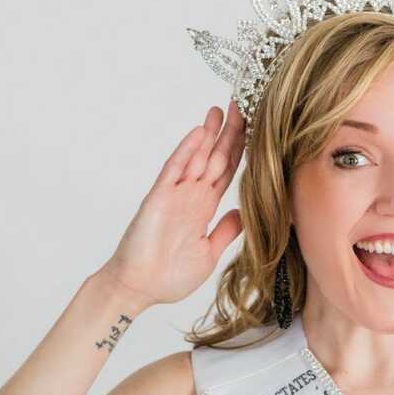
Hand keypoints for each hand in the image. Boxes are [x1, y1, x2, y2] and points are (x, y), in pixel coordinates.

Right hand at [101, 100, 246, 307]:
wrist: (140, 288)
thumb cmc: (169, 276)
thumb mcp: (208, 252)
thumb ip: (225, 231)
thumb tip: (243, 213)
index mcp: (204, 208)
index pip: (227, 173)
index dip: (240, 151)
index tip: (253, 131)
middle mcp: (191, 196)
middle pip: (215, 158)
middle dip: (229, 133)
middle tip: (243, 106)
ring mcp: (175, 195)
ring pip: (196, 157)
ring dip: (209, 134)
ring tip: (222, 110)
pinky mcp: (159, 199)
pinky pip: (175, 170)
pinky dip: (187, 151)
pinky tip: (200, 133)